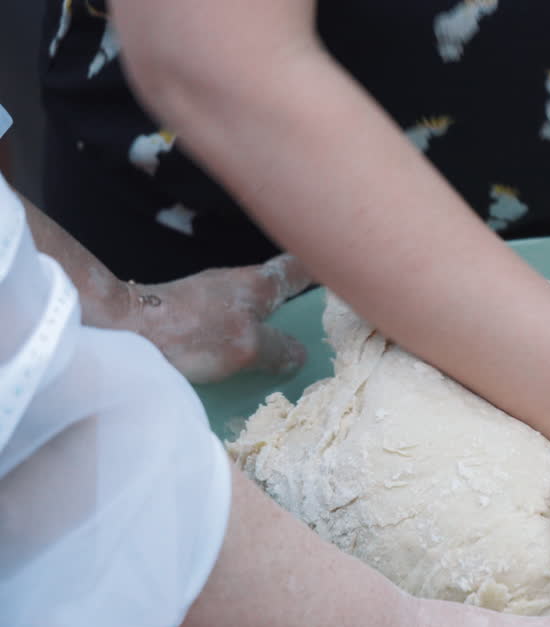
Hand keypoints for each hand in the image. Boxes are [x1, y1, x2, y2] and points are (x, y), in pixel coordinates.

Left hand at [122, 254, 311, 382]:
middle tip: (320, 320)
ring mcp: (214, 292)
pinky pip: (234, 314)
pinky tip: (243, 350)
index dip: (325, 269)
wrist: (124, 327)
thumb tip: (299, 354)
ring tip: (285, 342)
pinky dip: (247, 327)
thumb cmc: (190, 333)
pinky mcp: (193, 308)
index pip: (302, 268)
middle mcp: (240, 281)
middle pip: (281, 282)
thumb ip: (280, 350)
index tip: (344, 273)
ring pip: (257, 299)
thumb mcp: (247, 347)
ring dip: (273, 315)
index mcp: (260, 284)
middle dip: (301, 296)